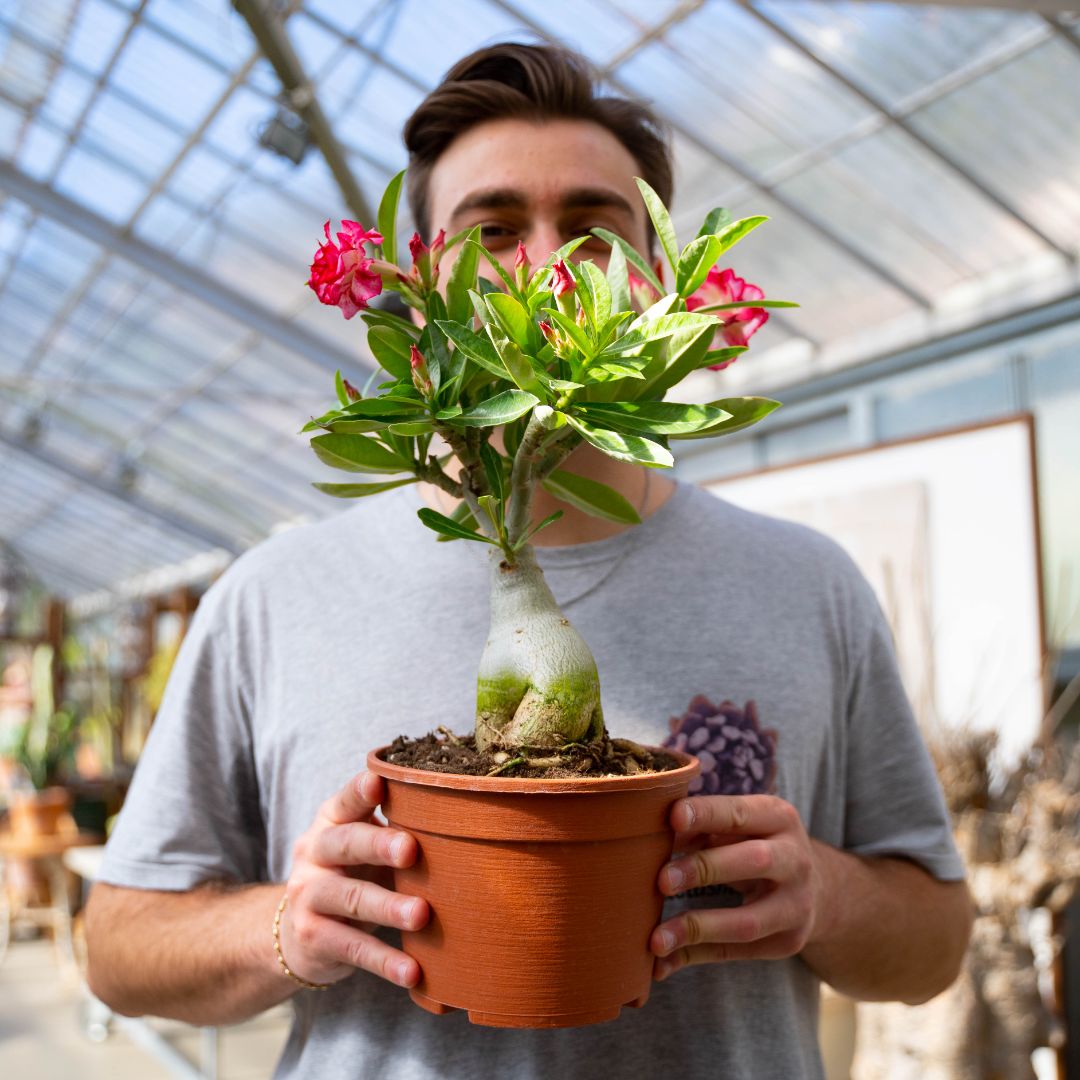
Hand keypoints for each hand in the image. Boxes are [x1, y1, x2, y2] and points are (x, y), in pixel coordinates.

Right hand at [278, 771, 428, 988]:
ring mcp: (309, 895)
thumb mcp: (364, 846)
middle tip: (411, 849)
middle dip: (378, 845)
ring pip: (350, 898)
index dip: (359, 792)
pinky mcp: (313, 937)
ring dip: (387, 907)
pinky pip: (352, 948)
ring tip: (421, 915)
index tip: (378, 783)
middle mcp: (314, 852)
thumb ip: (396, 829)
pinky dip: (384, 961)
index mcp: (331, 821)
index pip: (345, 801)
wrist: (299, 931)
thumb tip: (465, 816)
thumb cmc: (353, 873)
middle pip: (345, 844)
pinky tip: (412, 971)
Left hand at [650, 795, 819, 980]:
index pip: (741, 813)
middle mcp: (795, 860)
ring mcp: (796, 906)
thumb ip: (700, 829)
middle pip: (755, 862)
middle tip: (662, 880)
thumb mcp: (739, 827)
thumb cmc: (756, 844)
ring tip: (656, 938)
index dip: (707, 814)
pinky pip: (735, 952)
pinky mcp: (786, 943)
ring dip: (698, 928)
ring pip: (748, 921)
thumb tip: (651, 839)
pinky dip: (695, 956)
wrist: (813, 889)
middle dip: (705, 869)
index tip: (672, 817)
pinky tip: (662, 962)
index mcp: (780, 819)